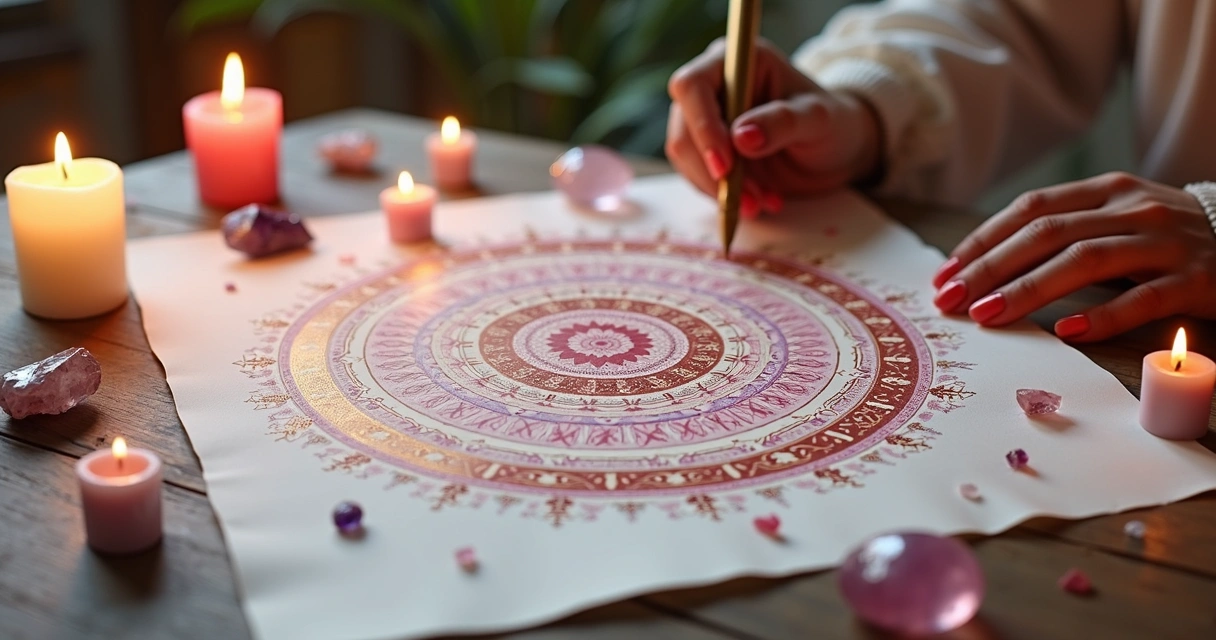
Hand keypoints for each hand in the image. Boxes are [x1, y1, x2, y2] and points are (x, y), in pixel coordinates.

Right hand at [665, 38, 880, 216]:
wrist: (834, 150)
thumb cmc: (832, 123)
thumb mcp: (817, 120)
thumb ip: (782, 122)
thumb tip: (741, 137)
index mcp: (739, 61)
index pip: (693, 86)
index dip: (702, 126)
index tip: (725, 166)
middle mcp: (714, 85)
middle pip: (683, 127)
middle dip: (711, 170)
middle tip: (747, 199)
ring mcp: (706, 119)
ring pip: (686, 157)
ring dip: (718, 189)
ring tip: (760, 203)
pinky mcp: (707, 150)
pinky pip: (698, 176)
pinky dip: (723, 196)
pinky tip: (757, 201)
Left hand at [931, 172, 1215, 340]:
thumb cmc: (1166, 242)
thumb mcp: (1115, 223)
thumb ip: (1064, 235)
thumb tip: (986, 271)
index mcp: (1106, 191)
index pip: (1031, 209)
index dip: (983, 241)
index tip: (944, 275)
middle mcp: (1133, 208)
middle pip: (1047, 234)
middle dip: (991, 268)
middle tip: (951, 300)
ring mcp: (1165, 242)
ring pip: (1085, 261)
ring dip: (1029, 289)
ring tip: (989, 315)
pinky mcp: (1196, 279)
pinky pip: (1143, 298)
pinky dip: (1101, 316)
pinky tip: (1065, 331)